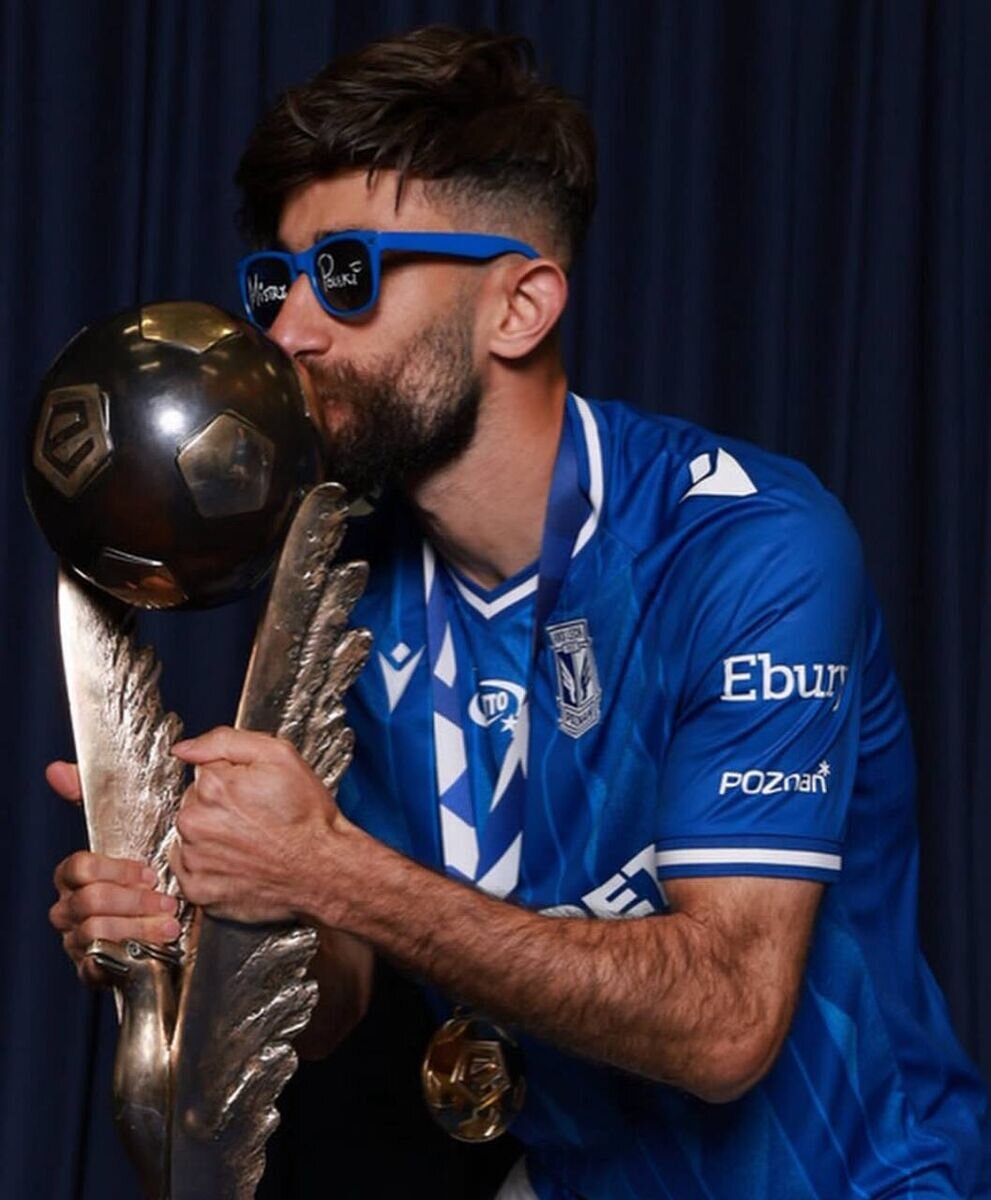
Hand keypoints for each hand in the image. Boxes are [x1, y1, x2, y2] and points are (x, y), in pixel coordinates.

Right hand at [48, 759, 178, 986]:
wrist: (183, 914)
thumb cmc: (155, 869)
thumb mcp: (138, 825)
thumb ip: (97, 794)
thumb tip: (57, 769)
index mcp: (77, 874)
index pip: (77, 867)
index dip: (114, 869)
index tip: (148, 870)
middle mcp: (72, 907)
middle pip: (87, 902)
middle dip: (130, 900)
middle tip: (165, 899)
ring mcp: (78, 939)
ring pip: (94, 932)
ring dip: (136, 927)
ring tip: (169, 922)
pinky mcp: (92, 968)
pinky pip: (97, 965)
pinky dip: (128, 954)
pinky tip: (156, 947)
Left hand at [170, 727, 337, 923]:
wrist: (324, 870)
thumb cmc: (307, 818)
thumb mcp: (279, 756)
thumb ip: (225, 741)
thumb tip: (185, 749)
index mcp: (212, 786)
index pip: (205, 771)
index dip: (232, 779)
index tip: (253, 792)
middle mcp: (195, 823)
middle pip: (195, 803)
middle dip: (220, 807)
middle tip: (255, 818)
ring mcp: (194, 859)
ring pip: (192, 836)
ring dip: (212, 836)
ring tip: (249, 842)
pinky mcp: (198, 889)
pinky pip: (190, 869)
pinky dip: (209, 866)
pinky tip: (237, 862)